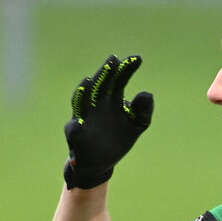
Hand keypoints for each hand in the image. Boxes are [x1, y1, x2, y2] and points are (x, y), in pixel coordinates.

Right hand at [63, 55, 154, 188]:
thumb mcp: (136, 124)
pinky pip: (74, 130)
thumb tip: (147, 93)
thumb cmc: (118, 139)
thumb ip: (142, 111)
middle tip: (114, 59)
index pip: (119, 80)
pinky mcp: (76, 136)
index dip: (126, 69)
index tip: (138, 58)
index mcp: (112, 100)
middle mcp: (96, 104)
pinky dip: (75, 127)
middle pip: (100, 85)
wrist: (100, 162)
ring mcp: (84, 118)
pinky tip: (78, 123)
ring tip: (88, 80)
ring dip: (84, 91)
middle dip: (105, 73)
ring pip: (82, 102)